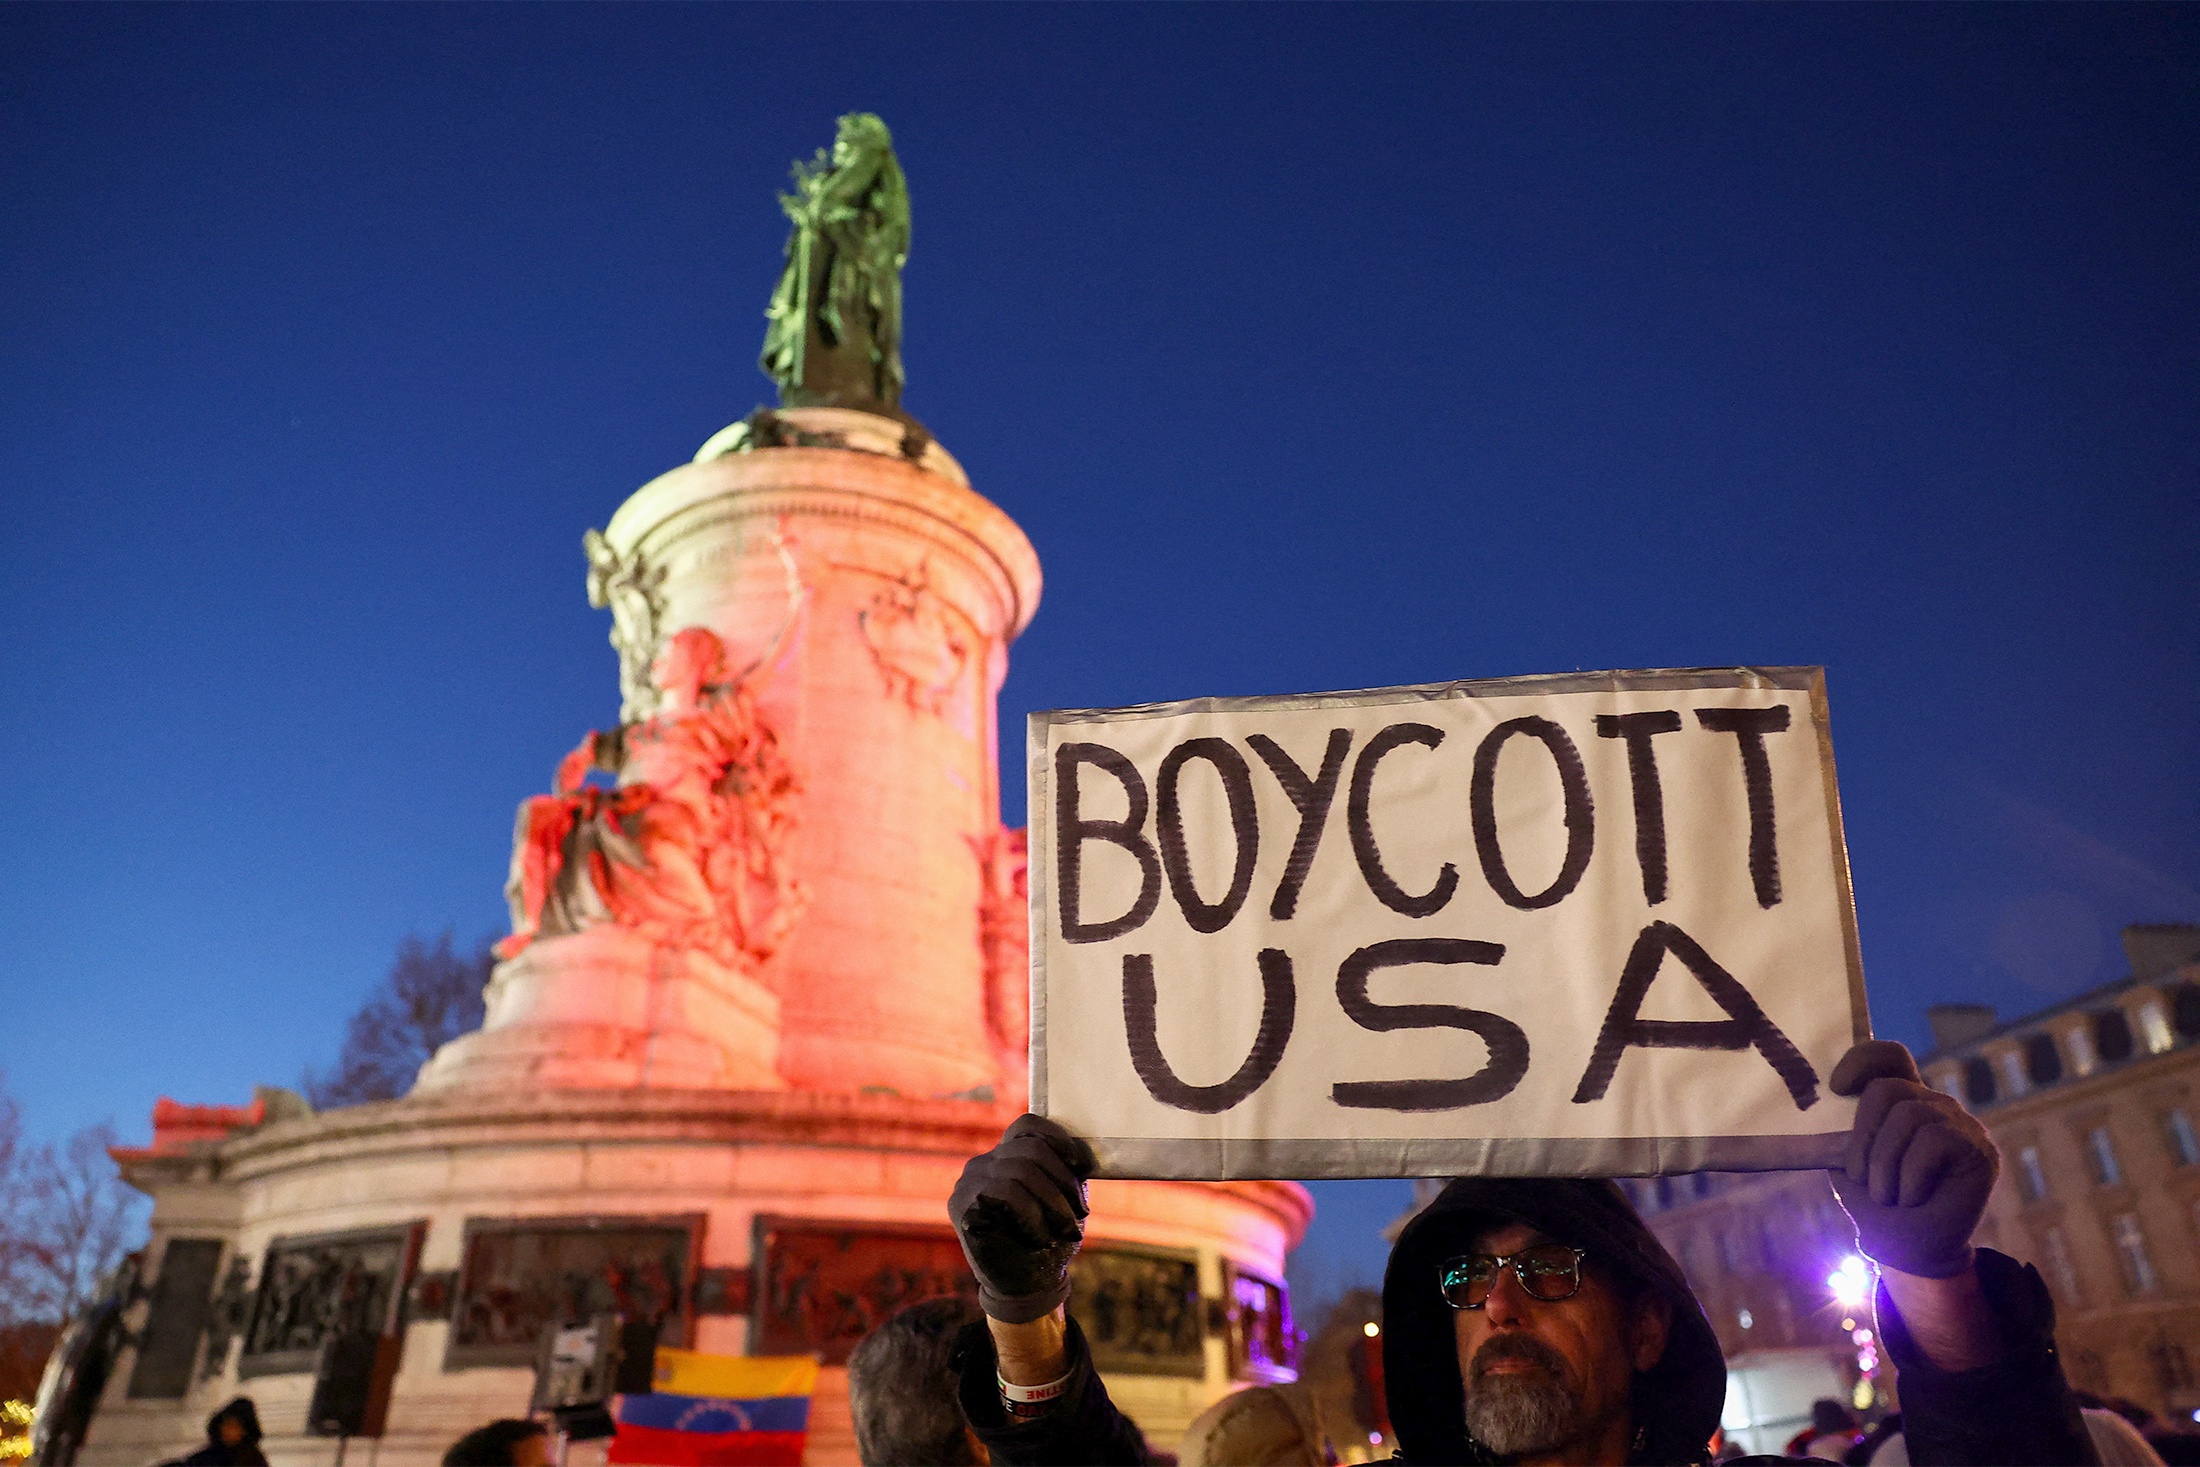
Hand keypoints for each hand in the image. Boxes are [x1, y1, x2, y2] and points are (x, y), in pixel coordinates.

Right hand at [949, 1114, 1094, 1323]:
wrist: (1025, 1287)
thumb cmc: (1047, 1240)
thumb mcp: (1063, 1200)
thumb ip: (1065, 1172)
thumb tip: (1084, 1154)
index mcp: (1005, 1157)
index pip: (1026, 1126)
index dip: (1056, 1137)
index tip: (1081, 1166)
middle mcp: (983, 1163)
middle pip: (1030, 1150)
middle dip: (1063, 1182)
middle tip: (1081, 1212)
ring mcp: (968, 1182)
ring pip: (1019, 1171)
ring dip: (1053, 1202)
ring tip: (1066, 1228)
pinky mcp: (961, 1205)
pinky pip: (1005, 1194)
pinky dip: (1032, 1216)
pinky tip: (1040, 1237)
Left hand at [1829, 1041, 1998, 1278]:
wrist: (1910, 1251)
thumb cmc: (1876, 1203)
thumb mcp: (1847, 1164)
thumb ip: (1837, 1134)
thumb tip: (1811, 1107)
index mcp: (1901, 1100)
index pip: (1889, 1056)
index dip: (1862, 1059)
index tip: (1836, 1087)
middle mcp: (1932, 1103)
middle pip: (1886, 1089)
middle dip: (1862, 1136)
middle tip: (1858, 1176)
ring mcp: (1960, 1122)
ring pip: (1907, 1116)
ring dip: (1883, 1164)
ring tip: (1886, 1195)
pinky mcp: (1978, 1148)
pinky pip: (1932, 1141)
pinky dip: (1910, 1176)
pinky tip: (1911, 1198)